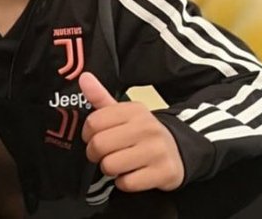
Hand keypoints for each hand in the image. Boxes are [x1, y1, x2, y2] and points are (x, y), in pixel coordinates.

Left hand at [79, 72, 184, 191]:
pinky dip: (124, 183)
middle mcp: (146, 128)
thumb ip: (100, 97)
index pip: (93, 122)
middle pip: (99, 145)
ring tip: (118, 163)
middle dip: (95, 154)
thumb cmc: (142, 132)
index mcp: (133, 110)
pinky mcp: (163, 172)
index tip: (93, 137)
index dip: (87, 134)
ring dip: (109, 169)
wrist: (177, 150)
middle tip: (104, 154)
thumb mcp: (122, 113)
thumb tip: (83, 77)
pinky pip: (126, 183)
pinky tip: (131, 174)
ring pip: (110, 166)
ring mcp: (157, 151)